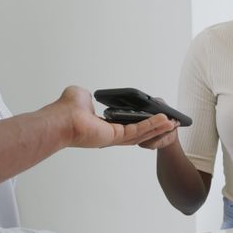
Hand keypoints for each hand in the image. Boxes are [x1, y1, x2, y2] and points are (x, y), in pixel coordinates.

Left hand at [46, 86, 177, 148]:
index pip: (124, 125)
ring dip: (157, 127)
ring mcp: (112, 137)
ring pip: (140, 133)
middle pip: (136, 132)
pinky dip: (152, 124)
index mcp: (100, 126)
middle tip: (169, 123)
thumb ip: (88, 96)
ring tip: (173, 123)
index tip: (153, 117)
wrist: (60, 119)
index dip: (140, 121)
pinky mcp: (114, 136)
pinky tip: (164, 120)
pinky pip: (137, 130)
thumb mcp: (80, 94)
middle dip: (154, 128)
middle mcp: (107, 134)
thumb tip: (88, 96)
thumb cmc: (65, 109)